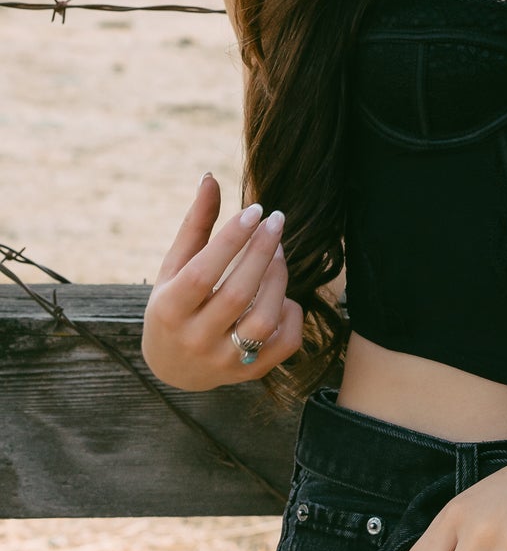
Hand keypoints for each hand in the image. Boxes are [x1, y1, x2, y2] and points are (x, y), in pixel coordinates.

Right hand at [141, 173, 301, 387]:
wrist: (173, 368)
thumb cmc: (174, 305)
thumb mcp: (174, 267)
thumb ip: (195, 225)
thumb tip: (211, 177)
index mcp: (168, 311)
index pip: (203, 273)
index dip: (231, 240)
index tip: (255, 209)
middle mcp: (194, 340)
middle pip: (238, 294)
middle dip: (262, 252)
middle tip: (276, 221)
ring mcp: (223, 361)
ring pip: (264, 319)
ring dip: (279, 279)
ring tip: (278, 252)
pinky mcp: (248, 373)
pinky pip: (284, 344)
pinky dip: (292, 315)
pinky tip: (284, 296)